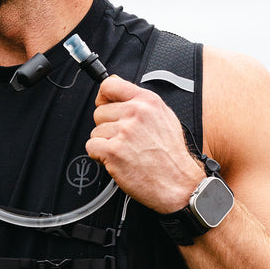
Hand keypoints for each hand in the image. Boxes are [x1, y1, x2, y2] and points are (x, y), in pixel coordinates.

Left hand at [85, 76, 204, 212]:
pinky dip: (99, 156)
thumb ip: (140, 102)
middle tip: (125, 140)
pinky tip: (117, 160)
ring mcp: (124, 132)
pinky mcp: (113, 151)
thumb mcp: (164, 117)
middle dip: (107, 127)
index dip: (103, 98)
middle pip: (99, 112)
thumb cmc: (172, 155)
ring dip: (105, 144)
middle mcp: (136, 113)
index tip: (105, 106)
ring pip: (95, 131)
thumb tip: (116, 89)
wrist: (178, 183)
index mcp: (148, 101)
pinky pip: (91, 147)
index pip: (110, 85)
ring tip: (126, 152)